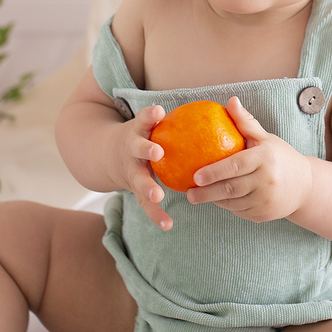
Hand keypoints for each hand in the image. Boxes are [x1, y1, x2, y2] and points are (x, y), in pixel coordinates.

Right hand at [109, 104, 173, 230]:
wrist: (109, 156)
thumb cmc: (144, 136)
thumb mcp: (150, 124)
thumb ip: (173, 120)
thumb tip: (222, 106)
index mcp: (137, 131)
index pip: (143, 119)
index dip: (149, 116)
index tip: (158, 112)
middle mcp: (131, 150)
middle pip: (137, 148)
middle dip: (146, 149)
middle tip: (157, 152)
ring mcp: (130, 170)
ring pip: (137, 180)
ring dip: (147, 187)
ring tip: (158, 195)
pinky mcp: (134, 190)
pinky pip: (145, 204)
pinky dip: (155, 214)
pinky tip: (168, 224)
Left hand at [187, 97, 312, 223]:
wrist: (305, 186)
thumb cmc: (280, 157)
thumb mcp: (265, 138)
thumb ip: (246, 122)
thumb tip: (231, 101)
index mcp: (265, 158)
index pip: (235, 166)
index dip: (214, 172)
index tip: (195, 176)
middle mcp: (267, 180)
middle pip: (230, 189)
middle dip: (206, 193)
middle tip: (189, 193)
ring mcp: (266, 200)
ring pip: (232, 203)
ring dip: (214, 200)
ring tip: (198, 195)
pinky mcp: (264, 215)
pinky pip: (239, 211)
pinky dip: (227, 206)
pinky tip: (218, 200)